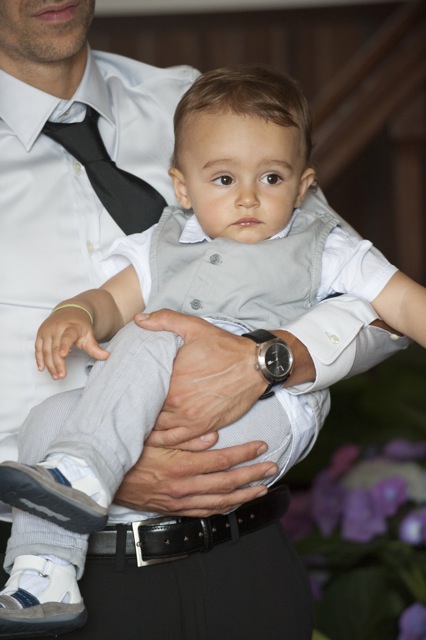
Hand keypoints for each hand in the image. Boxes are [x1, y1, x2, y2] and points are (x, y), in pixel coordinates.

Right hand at [35, 308, 108, 379]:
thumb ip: (95, 347)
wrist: (69, 311)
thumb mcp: (89, 334)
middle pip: (55, 348)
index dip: (64, 346)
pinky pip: (37, 348)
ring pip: (46, 350)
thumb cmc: (79, 325)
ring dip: (49, 365)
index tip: (63, 355)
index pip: (67, 337)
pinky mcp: (40, 333)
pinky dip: (39, 359)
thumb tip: (107, 356)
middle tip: (61, 375)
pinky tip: (42, 368)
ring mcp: (47, 330)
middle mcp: (57, 328)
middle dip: (57, 364)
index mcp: (71, 327)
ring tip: (55, 375)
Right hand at [113, 442, 277, 516]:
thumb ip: (185, 437)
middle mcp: (184, 486)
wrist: (105, 481)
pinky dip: (225, 508)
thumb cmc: (129, 455)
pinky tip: (236, 503)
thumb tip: (213, 437)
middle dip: (253, 474)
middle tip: (272, 467)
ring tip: (262, 487)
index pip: (222, 460)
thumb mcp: (153, 438)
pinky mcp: (175, 510)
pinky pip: (206, 512)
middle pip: (228, 482)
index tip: (261, 446)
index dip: (245, 453)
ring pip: (221, 501)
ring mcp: (181, 502)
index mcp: (180, 466)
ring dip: (245, 495)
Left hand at [134, 310, 266, 447]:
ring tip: (133, 426)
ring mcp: (191, 419)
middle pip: (147, 413)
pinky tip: (155, 439)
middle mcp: (179, 403)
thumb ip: (164, 320)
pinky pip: (178, 441)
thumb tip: (139, 319)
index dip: (129, 392)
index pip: (141, 391)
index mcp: (172, 380)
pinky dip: (164, 442)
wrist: (256, 366)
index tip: (121, 391)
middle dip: (135, 411)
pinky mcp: (204, 427)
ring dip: (146, 429)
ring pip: (159, 430)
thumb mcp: (195, 327)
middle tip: (122, 411)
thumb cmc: (226, 348)